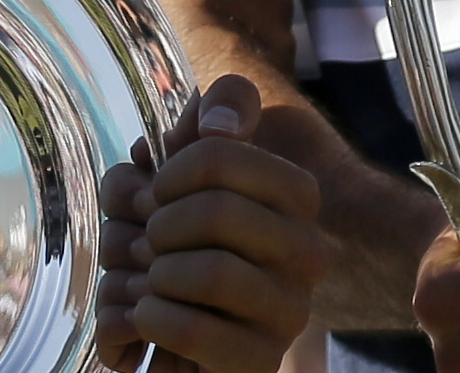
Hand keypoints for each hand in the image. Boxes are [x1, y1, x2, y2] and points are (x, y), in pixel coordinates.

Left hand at [96, 76, 324, 372]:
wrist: (191, 335)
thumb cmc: (187, 240)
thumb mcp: (196, 165)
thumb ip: (218, 111)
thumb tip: (214, 123)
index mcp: (297, 194)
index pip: (218, 151)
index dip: (169, 171)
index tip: (158, 193)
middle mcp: (309, 250)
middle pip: (214, 210)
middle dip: (159, 227)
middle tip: (150, 243)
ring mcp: (291, 311)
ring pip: (212, 273)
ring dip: (156, 277)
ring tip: (151, 283)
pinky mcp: (262, 361)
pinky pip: (191, 330)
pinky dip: (151, 319)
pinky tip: (149, 316)